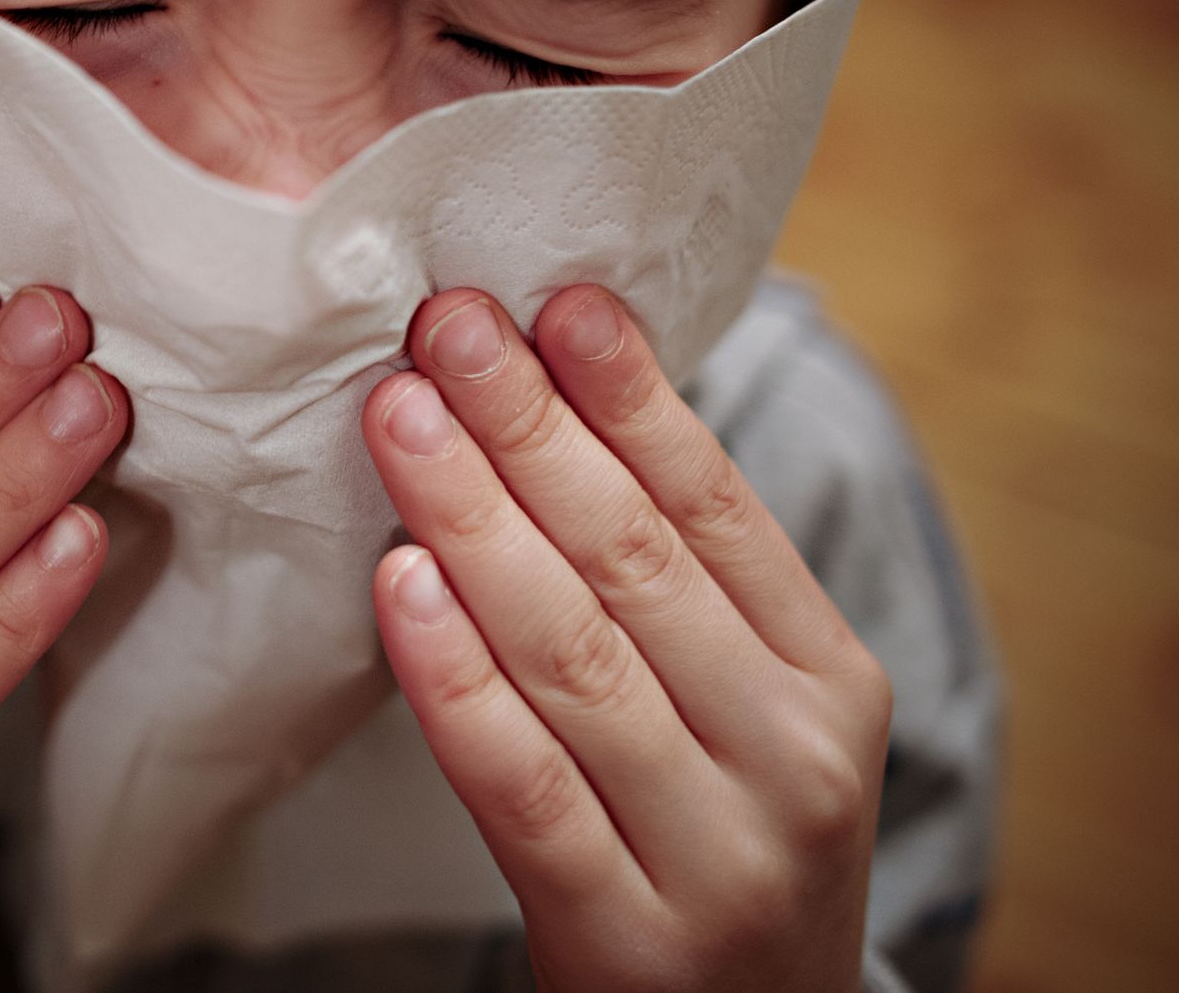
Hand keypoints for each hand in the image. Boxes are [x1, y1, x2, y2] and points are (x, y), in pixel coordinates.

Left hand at [362, 285, 891, 992]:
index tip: (555, 302)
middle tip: (445, 326)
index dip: (631, 396)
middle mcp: (793, 758)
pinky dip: (455, 679)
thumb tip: (561, 404)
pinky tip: (401, 582)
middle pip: (636, 560)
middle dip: (529, 429)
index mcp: (830, 677)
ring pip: (574, 655)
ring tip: (404, 416)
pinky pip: (522, 784)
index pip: (717, 507)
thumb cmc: (720, 835)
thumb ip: (679, 587)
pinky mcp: (627, 936)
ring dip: (475, 519)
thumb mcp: (747, 710)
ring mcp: (718, 853)